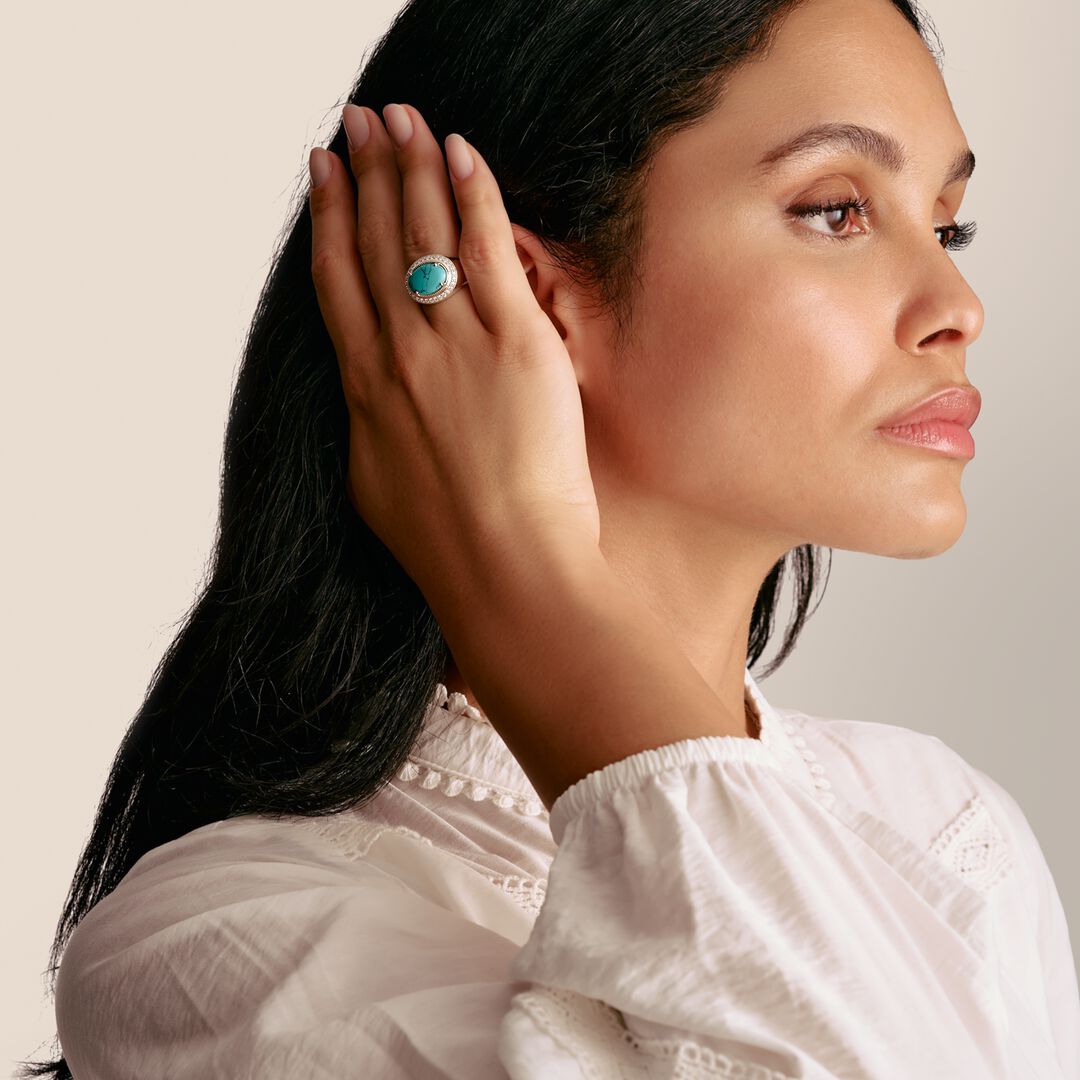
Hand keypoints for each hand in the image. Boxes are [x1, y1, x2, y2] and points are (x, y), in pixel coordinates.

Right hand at [307, 103, 600, 607]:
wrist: (504, 568)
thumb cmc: (447, 547)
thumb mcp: (379, 486)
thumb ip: (372, 429)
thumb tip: (372, 402)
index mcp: (364, 389)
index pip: (337, 282)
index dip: (327, 219)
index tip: (321, 172)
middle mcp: (399, 355)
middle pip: (374, 243)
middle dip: (365, 173)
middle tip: (358, 121)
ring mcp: (454, 343)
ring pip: (425, 234)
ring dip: (411, 166)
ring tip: (403, 119)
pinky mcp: (514, 341)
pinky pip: (486, 248)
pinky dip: (472, 194)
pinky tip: (461, 152)